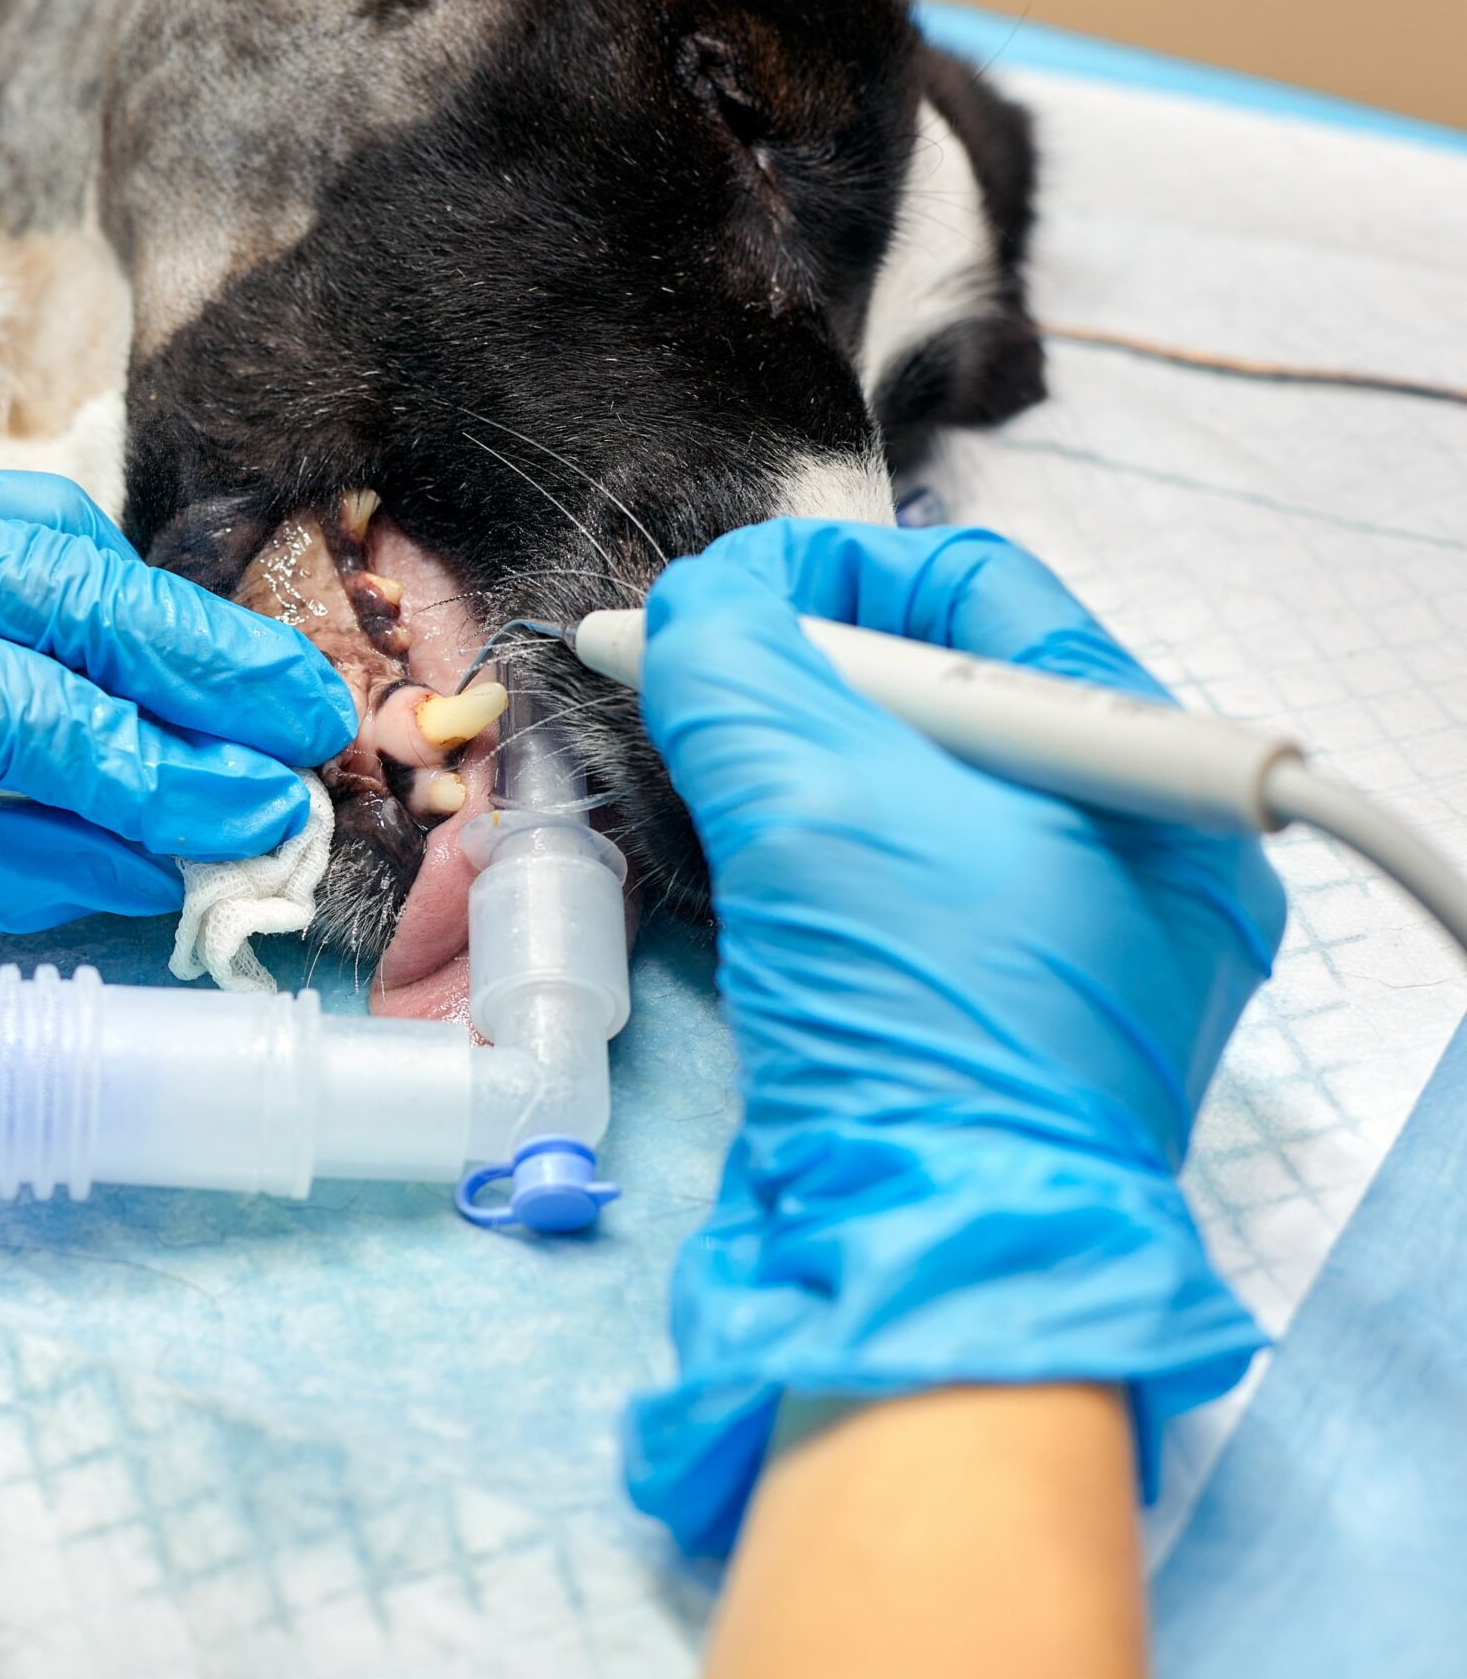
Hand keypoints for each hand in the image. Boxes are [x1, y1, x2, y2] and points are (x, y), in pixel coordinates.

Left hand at [0, 464, 353, 980]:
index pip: (11, 702)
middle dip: (191, 656)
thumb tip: (165, 852)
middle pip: (44, 579)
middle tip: (311, 715)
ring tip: (255, 687)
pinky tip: (152, 646)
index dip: (151, 765)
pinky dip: (81, 591)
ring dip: (151, 614)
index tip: (260, 811)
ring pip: (29, 531)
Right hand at [620, 519, 1284, 1554]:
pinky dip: (817, 857)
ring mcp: (1064, 940)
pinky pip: (900, 886)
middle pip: (940, 691)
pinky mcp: (989, 1013)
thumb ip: (735, 666)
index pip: (976, 592)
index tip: (712, 601)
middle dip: (798, 676)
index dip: (830, 575)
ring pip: (909, 793)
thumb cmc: (914, 1029)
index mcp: (1139, 773)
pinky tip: (751, 865)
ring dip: (795, 766)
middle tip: (691, 684)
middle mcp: (1128, 847)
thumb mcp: (811, 808)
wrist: (923, 1254)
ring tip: (708, 771)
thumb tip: (690, 604)